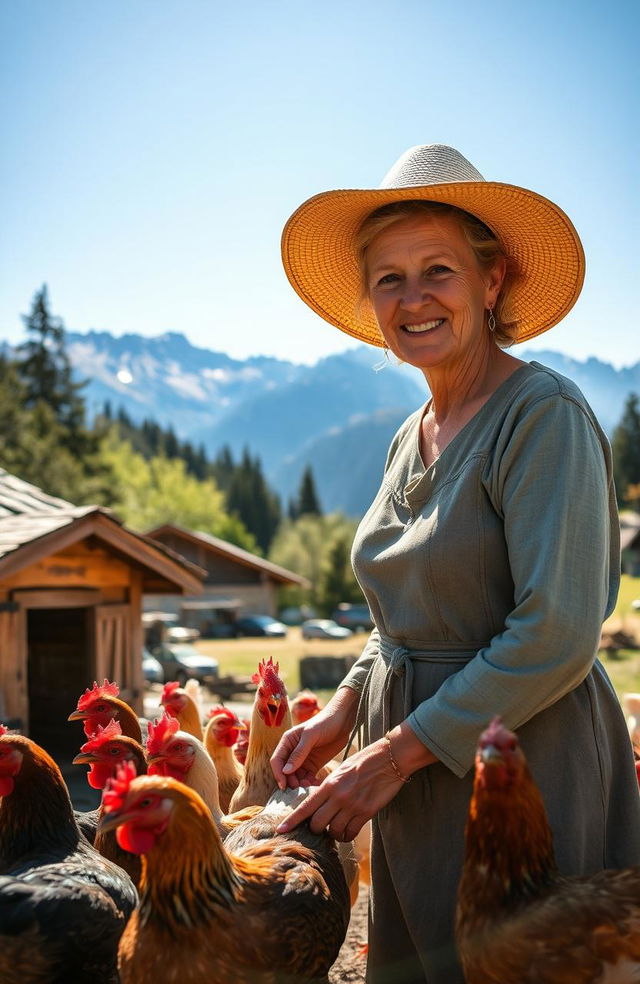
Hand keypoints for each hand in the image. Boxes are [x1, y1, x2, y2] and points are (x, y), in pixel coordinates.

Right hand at [271, 687, 358, 789]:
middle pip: (286, 771)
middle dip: (291, 781)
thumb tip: (286, 771)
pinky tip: (317, 785)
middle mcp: (292, 751)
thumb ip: (298, 753)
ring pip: (296, 777)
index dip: (278, 774)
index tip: (283, 786)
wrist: (343, 720)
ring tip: (310, 787)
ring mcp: (303, 759)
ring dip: (301, 784)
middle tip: (301, 788)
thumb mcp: (310, 736)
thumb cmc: (325, 722)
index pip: (277, 760)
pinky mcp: (314, 765)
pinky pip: (308, 778)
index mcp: (287, 741)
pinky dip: (310, 783)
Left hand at [275, 722, 438, 840]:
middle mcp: (338, 796)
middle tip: (320, 827)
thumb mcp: (341, 770)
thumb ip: (329, 787)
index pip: (305, 806)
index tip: (281, 830)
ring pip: (333, 831)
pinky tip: (348, 831)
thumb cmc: (364, 762)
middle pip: (317, 824)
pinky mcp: (366, 813)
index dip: (292, 820)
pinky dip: (347, 835)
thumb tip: (319, 802)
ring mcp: (352, 806)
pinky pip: (350, 833)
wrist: (389, 758)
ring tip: (336, 829)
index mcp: (329, 784)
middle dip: (316, 829)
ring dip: (332, 833)